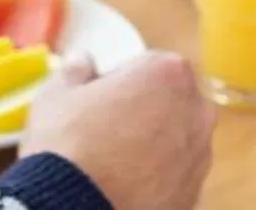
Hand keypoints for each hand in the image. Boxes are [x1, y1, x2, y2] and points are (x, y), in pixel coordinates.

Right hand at [20, 51, 214, 209]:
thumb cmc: (68, 145)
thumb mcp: (56, 95)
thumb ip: (76, 70)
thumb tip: (83, 62)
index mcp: (168, 73)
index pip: (149, 64)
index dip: (122, 79)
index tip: (100, 97)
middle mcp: (196, 111)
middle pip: (170, 101)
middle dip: (145, 110)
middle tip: (107, 129)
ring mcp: (199, 156)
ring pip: (177, 140)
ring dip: (153, 145)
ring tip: (113, 162)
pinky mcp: (194, 193)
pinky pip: (175, 176)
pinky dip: (156, 178)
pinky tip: (125, 186)